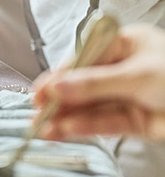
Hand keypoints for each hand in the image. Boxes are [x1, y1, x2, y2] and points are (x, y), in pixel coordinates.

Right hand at [33, 25, 164, 139]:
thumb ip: (95, 84)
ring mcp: (130, 95)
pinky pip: (105, 123)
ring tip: (43, 128)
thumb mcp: (139, 75)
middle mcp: (125, 69)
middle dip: (59, 99)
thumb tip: (59, 86)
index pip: (83, 58)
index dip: (60, 74)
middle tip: (37, 111)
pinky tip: (65, 131)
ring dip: (67, 118)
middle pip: (84, 84)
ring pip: (91, 106)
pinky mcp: (138, 120)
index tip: (41, 89)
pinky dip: (84, 128)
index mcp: (126, 45)